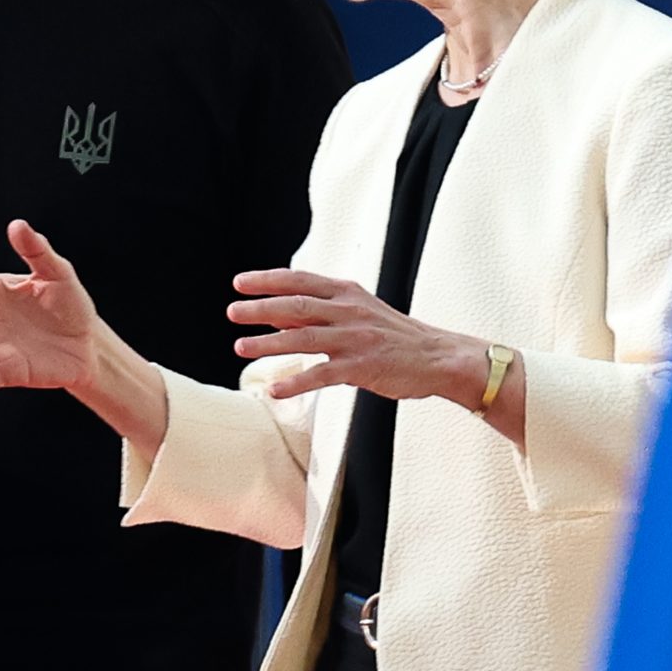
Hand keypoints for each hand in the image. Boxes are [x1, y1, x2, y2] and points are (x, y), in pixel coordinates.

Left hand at [229, 269, 484, 405]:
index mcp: (349, 293)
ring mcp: (356, 340)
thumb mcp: (360, 312)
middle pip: (297, 306)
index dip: (268, 280)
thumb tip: (278, 315)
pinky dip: (296, 382)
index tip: (240, 283)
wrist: (438, 358)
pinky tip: (274, 390)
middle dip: (261, 308)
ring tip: (241, 347)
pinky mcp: (362, 368)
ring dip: (269, 344)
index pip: (301, 281)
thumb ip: (322, 313)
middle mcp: (350, 311)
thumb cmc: (396, 336)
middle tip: (233, 311)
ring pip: (304, 339)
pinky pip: (322, 375)